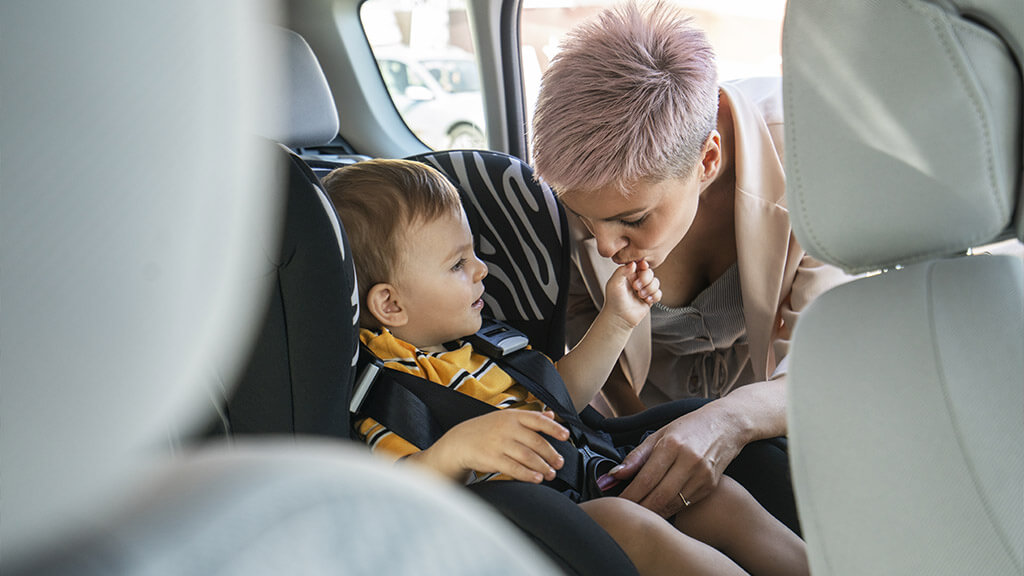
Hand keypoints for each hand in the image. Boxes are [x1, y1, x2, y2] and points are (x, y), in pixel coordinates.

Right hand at [420, 409, 568, 482]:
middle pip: (536, 441)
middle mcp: (507, 428)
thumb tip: (552, 414)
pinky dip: (528, 475)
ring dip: (542, 466)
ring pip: (527, 456)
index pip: (537, 420)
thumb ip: (530, 417)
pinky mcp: (492, 459)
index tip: (566, 436)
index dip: (554, 428)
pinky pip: (514, 468)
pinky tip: (537, 478)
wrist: (460, 442)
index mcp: (512, 416)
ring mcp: (499, 444)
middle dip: (551, 454)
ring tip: (551, 474)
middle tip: (559, 463)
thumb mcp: (506, 417)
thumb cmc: (486, 430)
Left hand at [598, 405, 744, 516]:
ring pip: (672, 504)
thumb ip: (636, 457)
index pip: (645, 479)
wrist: (726, 425)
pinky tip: (657, 508)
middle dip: (639, 508)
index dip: (629, 495)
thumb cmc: (689, 428)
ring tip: (638, 513)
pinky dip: (668, 509)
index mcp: (672, 445)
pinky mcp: (710, 486)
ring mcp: (702, 475)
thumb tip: (614, 475)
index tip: (616, 503)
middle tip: (625, 513)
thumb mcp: (659, 434)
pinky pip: (684, 504)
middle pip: (658, 496)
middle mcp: (689, 461)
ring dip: (653, 512)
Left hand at [604, 259, 661, 327]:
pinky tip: (646, 300)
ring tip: (640, 295)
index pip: (639, 264)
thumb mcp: (614, 283)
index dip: (643, 265)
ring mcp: (644, 289)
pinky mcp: (649, 298)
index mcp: (628, 274)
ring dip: (649, 289)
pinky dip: (654, 297)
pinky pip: (658, 293)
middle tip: (636, 287)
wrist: (619, 317)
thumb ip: (621, 271)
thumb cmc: (614, 301)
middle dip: (645, 279)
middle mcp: (637, 280)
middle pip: (649, 272)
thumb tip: (633, 263)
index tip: (642, 267)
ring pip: (655, 282)